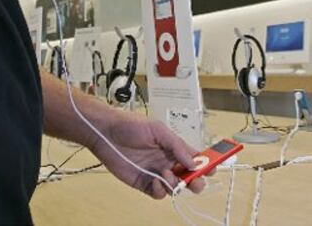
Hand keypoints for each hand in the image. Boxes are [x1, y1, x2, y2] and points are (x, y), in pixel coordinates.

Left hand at [89, 111, 207, 199]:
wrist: (106, 133)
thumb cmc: (130, 125)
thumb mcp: (157, 129)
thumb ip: (176, 145)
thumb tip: (194, 162)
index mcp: (173, 147)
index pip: (195, 158)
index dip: (206, 164)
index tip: (212, 167)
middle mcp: (167, 161)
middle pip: (189, 177)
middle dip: (196, 181)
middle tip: (194, 180)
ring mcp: (156, 173)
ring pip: (176, 188)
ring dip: (176, 185)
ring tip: (166, 175)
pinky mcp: (144, 183)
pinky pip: (159, 194)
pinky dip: (160, 190)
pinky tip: (154, 180)